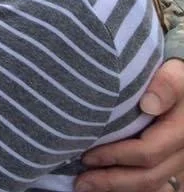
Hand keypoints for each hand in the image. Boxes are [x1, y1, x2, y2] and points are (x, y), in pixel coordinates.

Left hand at [75, 59, 183, 191]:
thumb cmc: (175, 78)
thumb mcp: (174, 74)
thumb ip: (165, 85)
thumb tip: (148, 104)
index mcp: (180, 132)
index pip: (147, 153)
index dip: (116, 156)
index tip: (87, 155)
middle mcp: (183, 155)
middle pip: (148, 177)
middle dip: (112, 182)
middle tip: (81, 181)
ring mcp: (180, 165)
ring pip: (152, 187)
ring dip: (119, 189)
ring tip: (88, 185)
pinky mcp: (174, 169)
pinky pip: (155, 186)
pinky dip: (130, 188)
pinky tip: (109, 186)